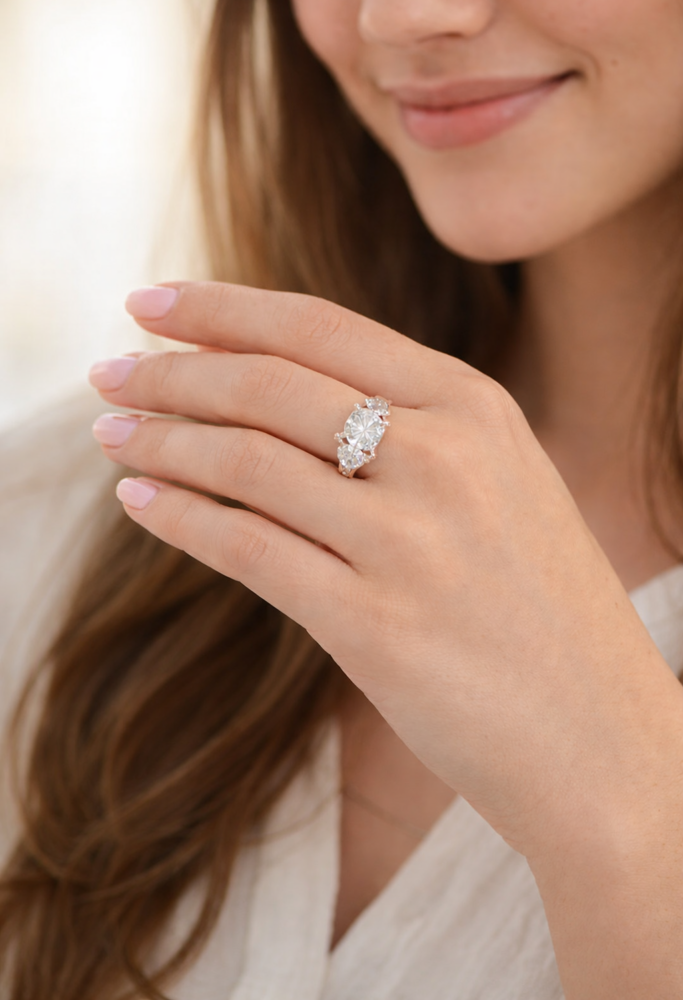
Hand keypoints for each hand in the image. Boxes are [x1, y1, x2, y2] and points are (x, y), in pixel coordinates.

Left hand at [89, 282, 682, 862]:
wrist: (605, 739)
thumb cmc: (544, 610)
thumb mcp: (502, 485)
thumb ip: (413, 431)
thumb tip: (283, 395)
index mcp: (477, 408)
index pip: (320, 328)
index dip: (221, 308)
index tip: (151, 304)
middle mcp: (445, 458)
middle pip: (270, 385)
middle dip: (172, 371)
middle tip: (107, 371)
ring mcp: (411, 542)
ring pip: (246, 460)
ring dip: (161, 439)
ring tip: (110, 433)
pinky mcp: (375, 626)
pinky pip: (246, 548)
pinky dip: (179, 517)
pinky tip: (139, 500)